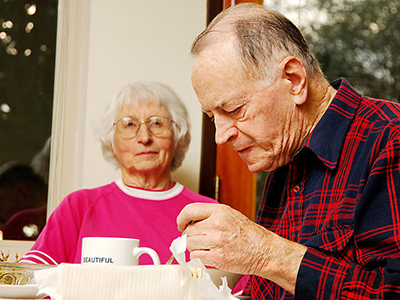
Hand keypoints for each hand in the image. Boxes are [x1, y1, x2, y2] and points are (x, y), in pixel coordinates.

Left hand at [177, 202, 306, 294]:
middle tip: (201, 239)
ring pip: (190, 244)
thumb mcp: (229, 215)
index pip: (189, 210)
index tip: (181, 225)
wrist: (263, 250)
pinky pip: (196, 256)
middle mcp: (217, 224)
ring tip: (207, 247)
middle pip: (189, 230)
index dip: (181, 219)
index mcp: (220, 211)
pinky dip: (198, 257)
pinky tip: (208, 255)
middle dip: (192, 236)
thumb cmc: (248, 233)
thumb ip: (209, 215)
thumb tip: (189, 222)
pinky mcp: (218, 257)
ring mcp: (217, 241)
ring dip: (194, 247)